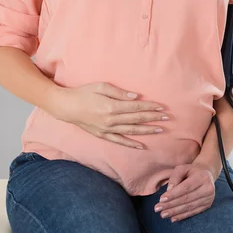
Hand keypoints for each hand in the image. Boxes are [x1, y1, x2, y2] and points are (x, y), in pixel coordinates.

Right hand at [48, 83, 167, 149]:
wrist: (66, 106)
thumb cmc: (84, 93)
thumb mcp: (101, 86)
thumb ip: (120, 93)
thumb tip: (136, 97)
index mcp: (111, 106)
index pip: (136, 107)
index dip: (150, 107)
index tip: (162, 107)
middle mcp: (111, 120)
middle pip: (136, 119)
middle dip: (153, 118)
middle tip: (166, 118)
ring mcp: (107, 129)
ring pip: (131, 131)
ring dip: (146, 130)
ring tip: (160, 129)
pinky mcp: (102, 135)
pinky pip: (119, 141)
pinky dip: (131, 144)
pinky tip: (142, 146)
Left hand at [154, 163, 215, 222]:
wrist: (207, 175)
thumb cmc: (191, 171)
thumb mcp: (182, 168)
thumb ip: (175, 177)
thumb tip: (169, 190)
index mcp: (202, 177)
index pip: (186, 187)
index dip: (173, 194)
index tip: (161, 199)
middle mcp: (208, 188)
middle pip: (187, 198)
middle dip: (171, 205)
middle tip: (158, 209)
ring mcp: (209, 198)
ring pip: (189, 207)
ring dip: (175, 212)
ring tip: (163, 214)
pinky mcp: (207, 205)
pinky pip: (193, 212)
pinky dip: (182, 216)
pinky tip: (173, 218)